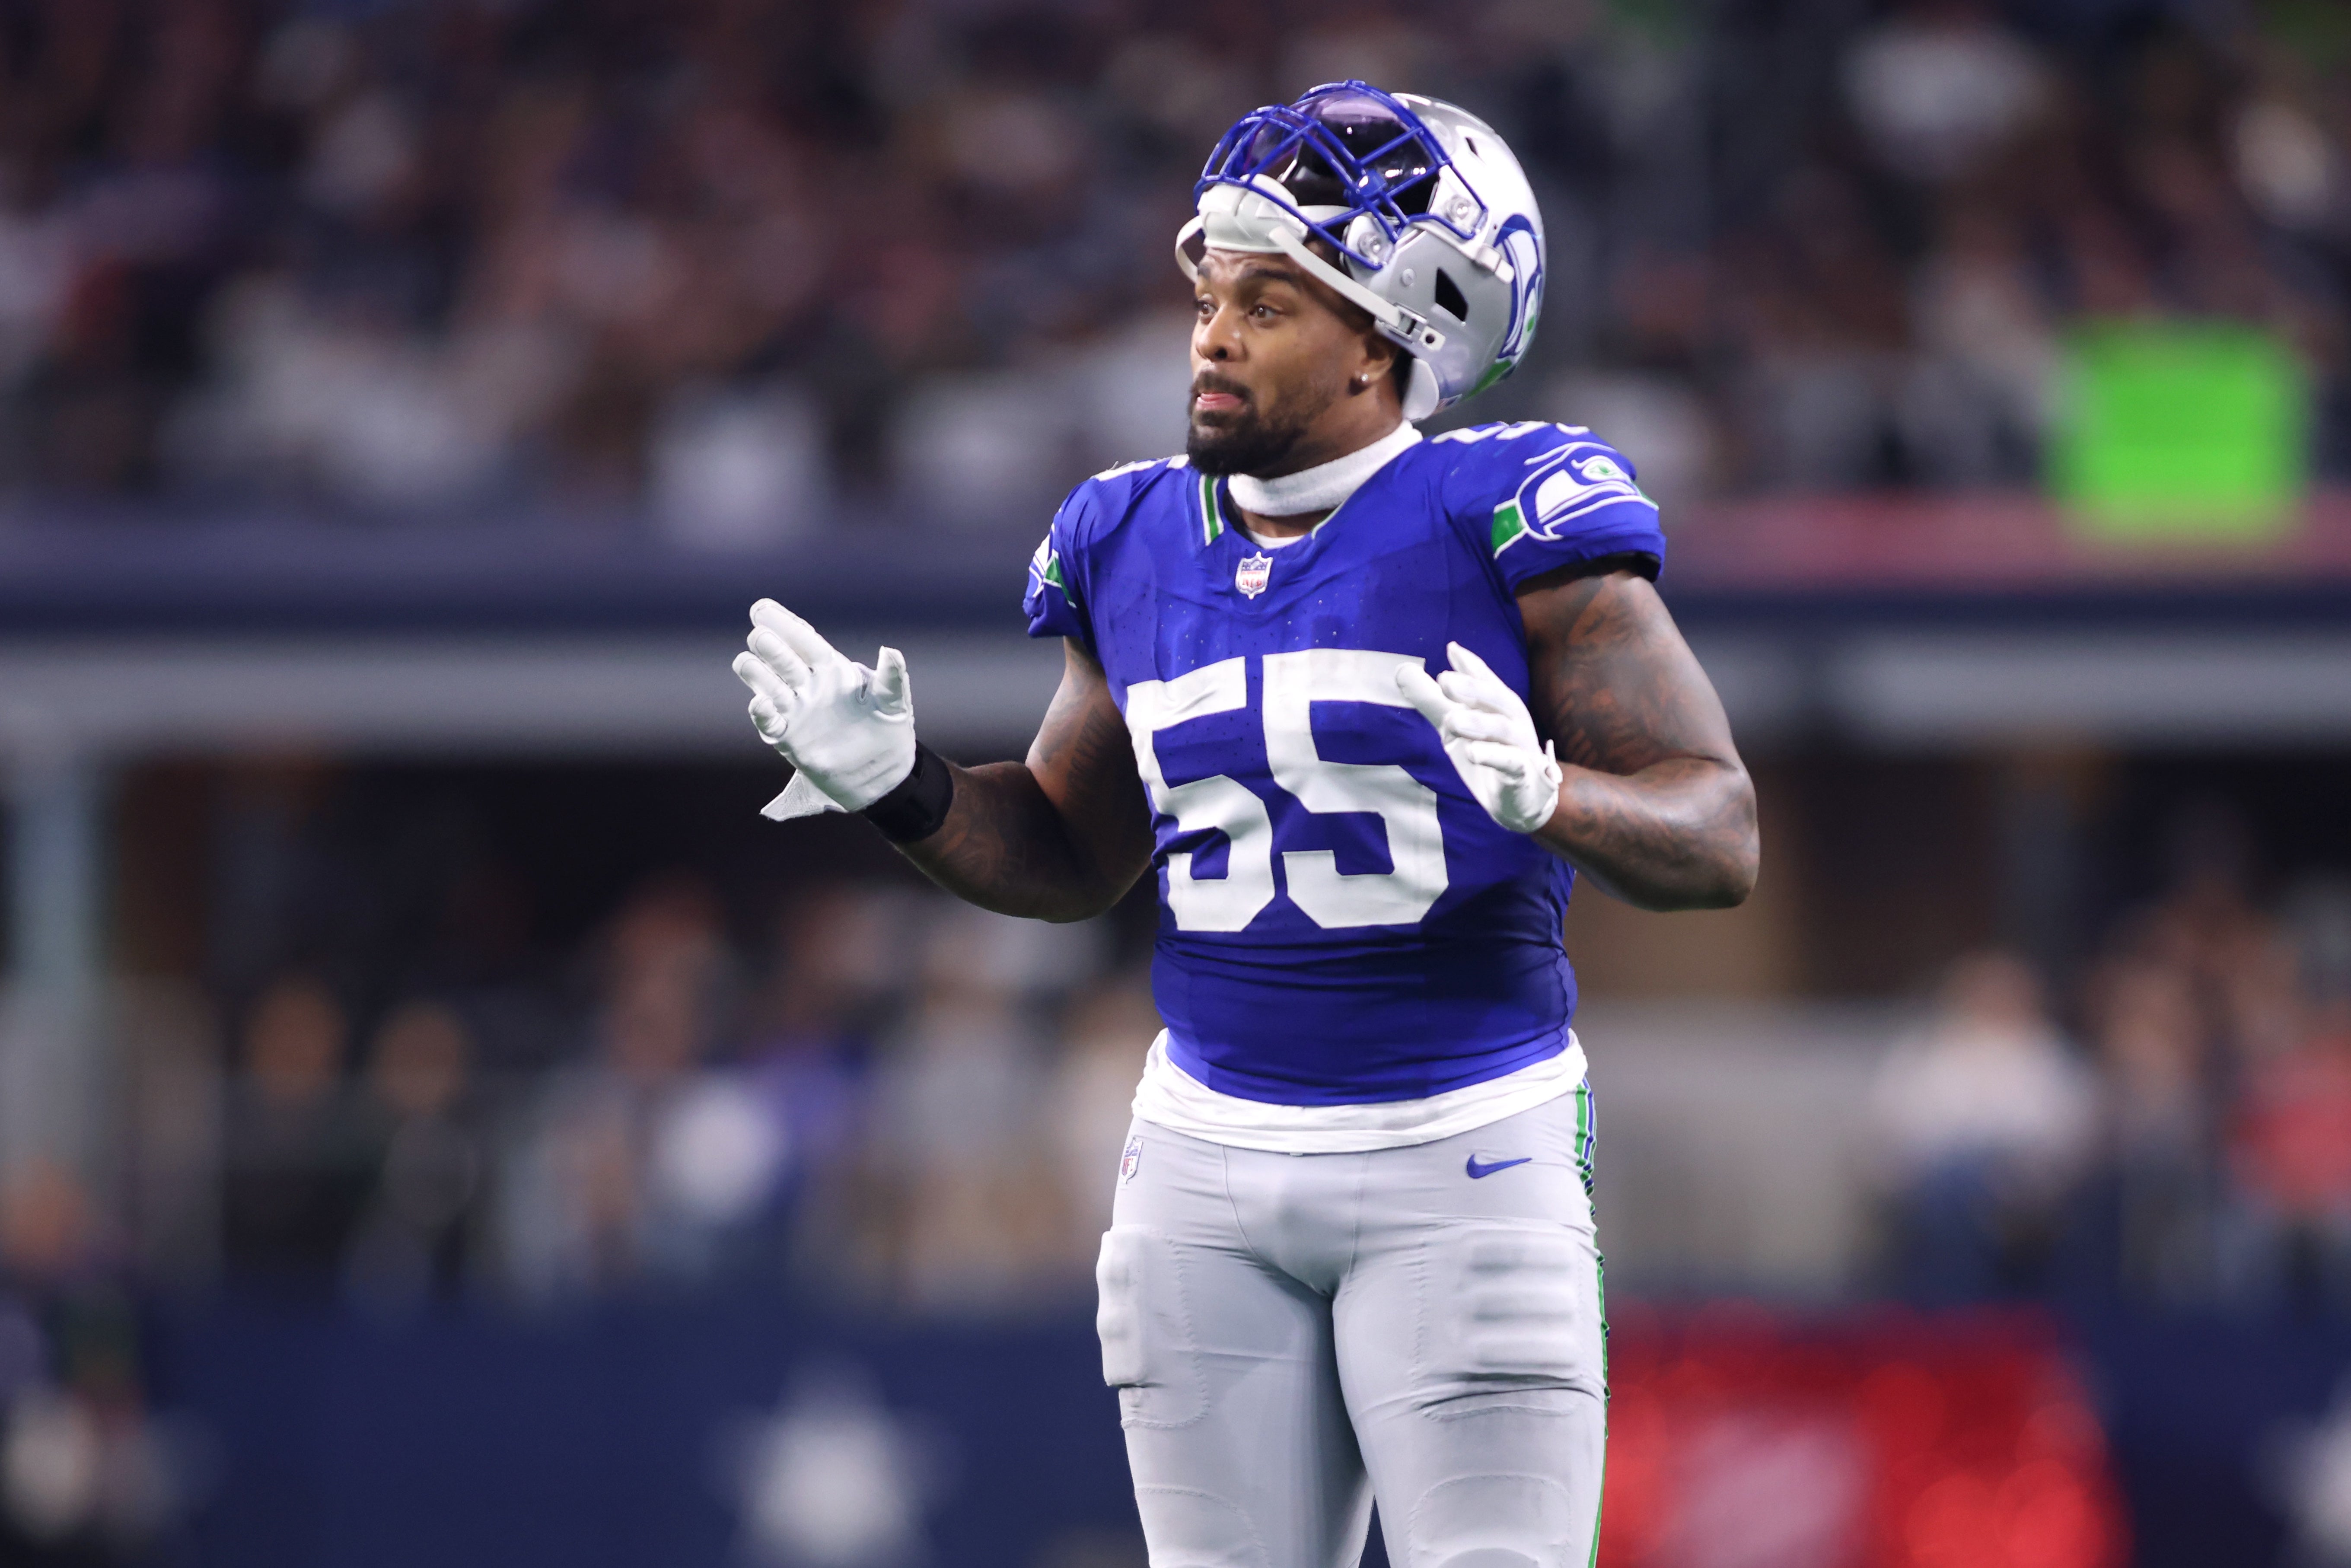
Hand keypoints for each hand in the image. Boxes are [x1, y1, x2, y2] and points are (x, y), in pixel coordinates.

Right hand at [732, 599, 916, 818]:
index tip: (762, 609)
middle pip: (783, 659)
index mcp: (832, 669)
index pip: (804, 640)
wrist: (881, 773)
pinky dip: (762, 712)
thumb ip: (892, 678)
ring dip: (757, 674)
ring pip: (768, 685)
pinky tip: (760, 703)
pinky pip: (768, 721)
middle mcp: (809, 685)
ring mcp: (796, 709)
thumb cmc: (887, 729)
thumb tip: (891, 651)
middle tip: (760, 638)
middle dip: (770, 647)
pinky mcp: (788, 736)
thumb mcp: (894, 703)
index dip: (784, 624)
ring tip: (746, 662)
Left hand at [1397, 641, 1561, 834]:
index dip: (1470, 665)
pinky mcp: (1521, 774)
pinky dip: (1494, 756)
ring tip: (1451, 719)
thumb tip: (1402, 670)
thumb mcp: (1454, 726)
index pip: (1485, 680)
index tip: (1451, 648)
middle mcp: (1512, 720)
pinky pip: (1511, 763)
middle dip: (1472, 688)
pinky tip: (1473, 753)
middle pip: (1497, 699)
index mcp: (1498, 705)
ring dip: (1478, 723)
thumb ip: (1431, 700)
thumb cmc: (1489, 753)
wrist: (1521, 799)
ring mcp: (1520, 747)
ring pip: (1502, 730)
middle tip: (1444, 680)